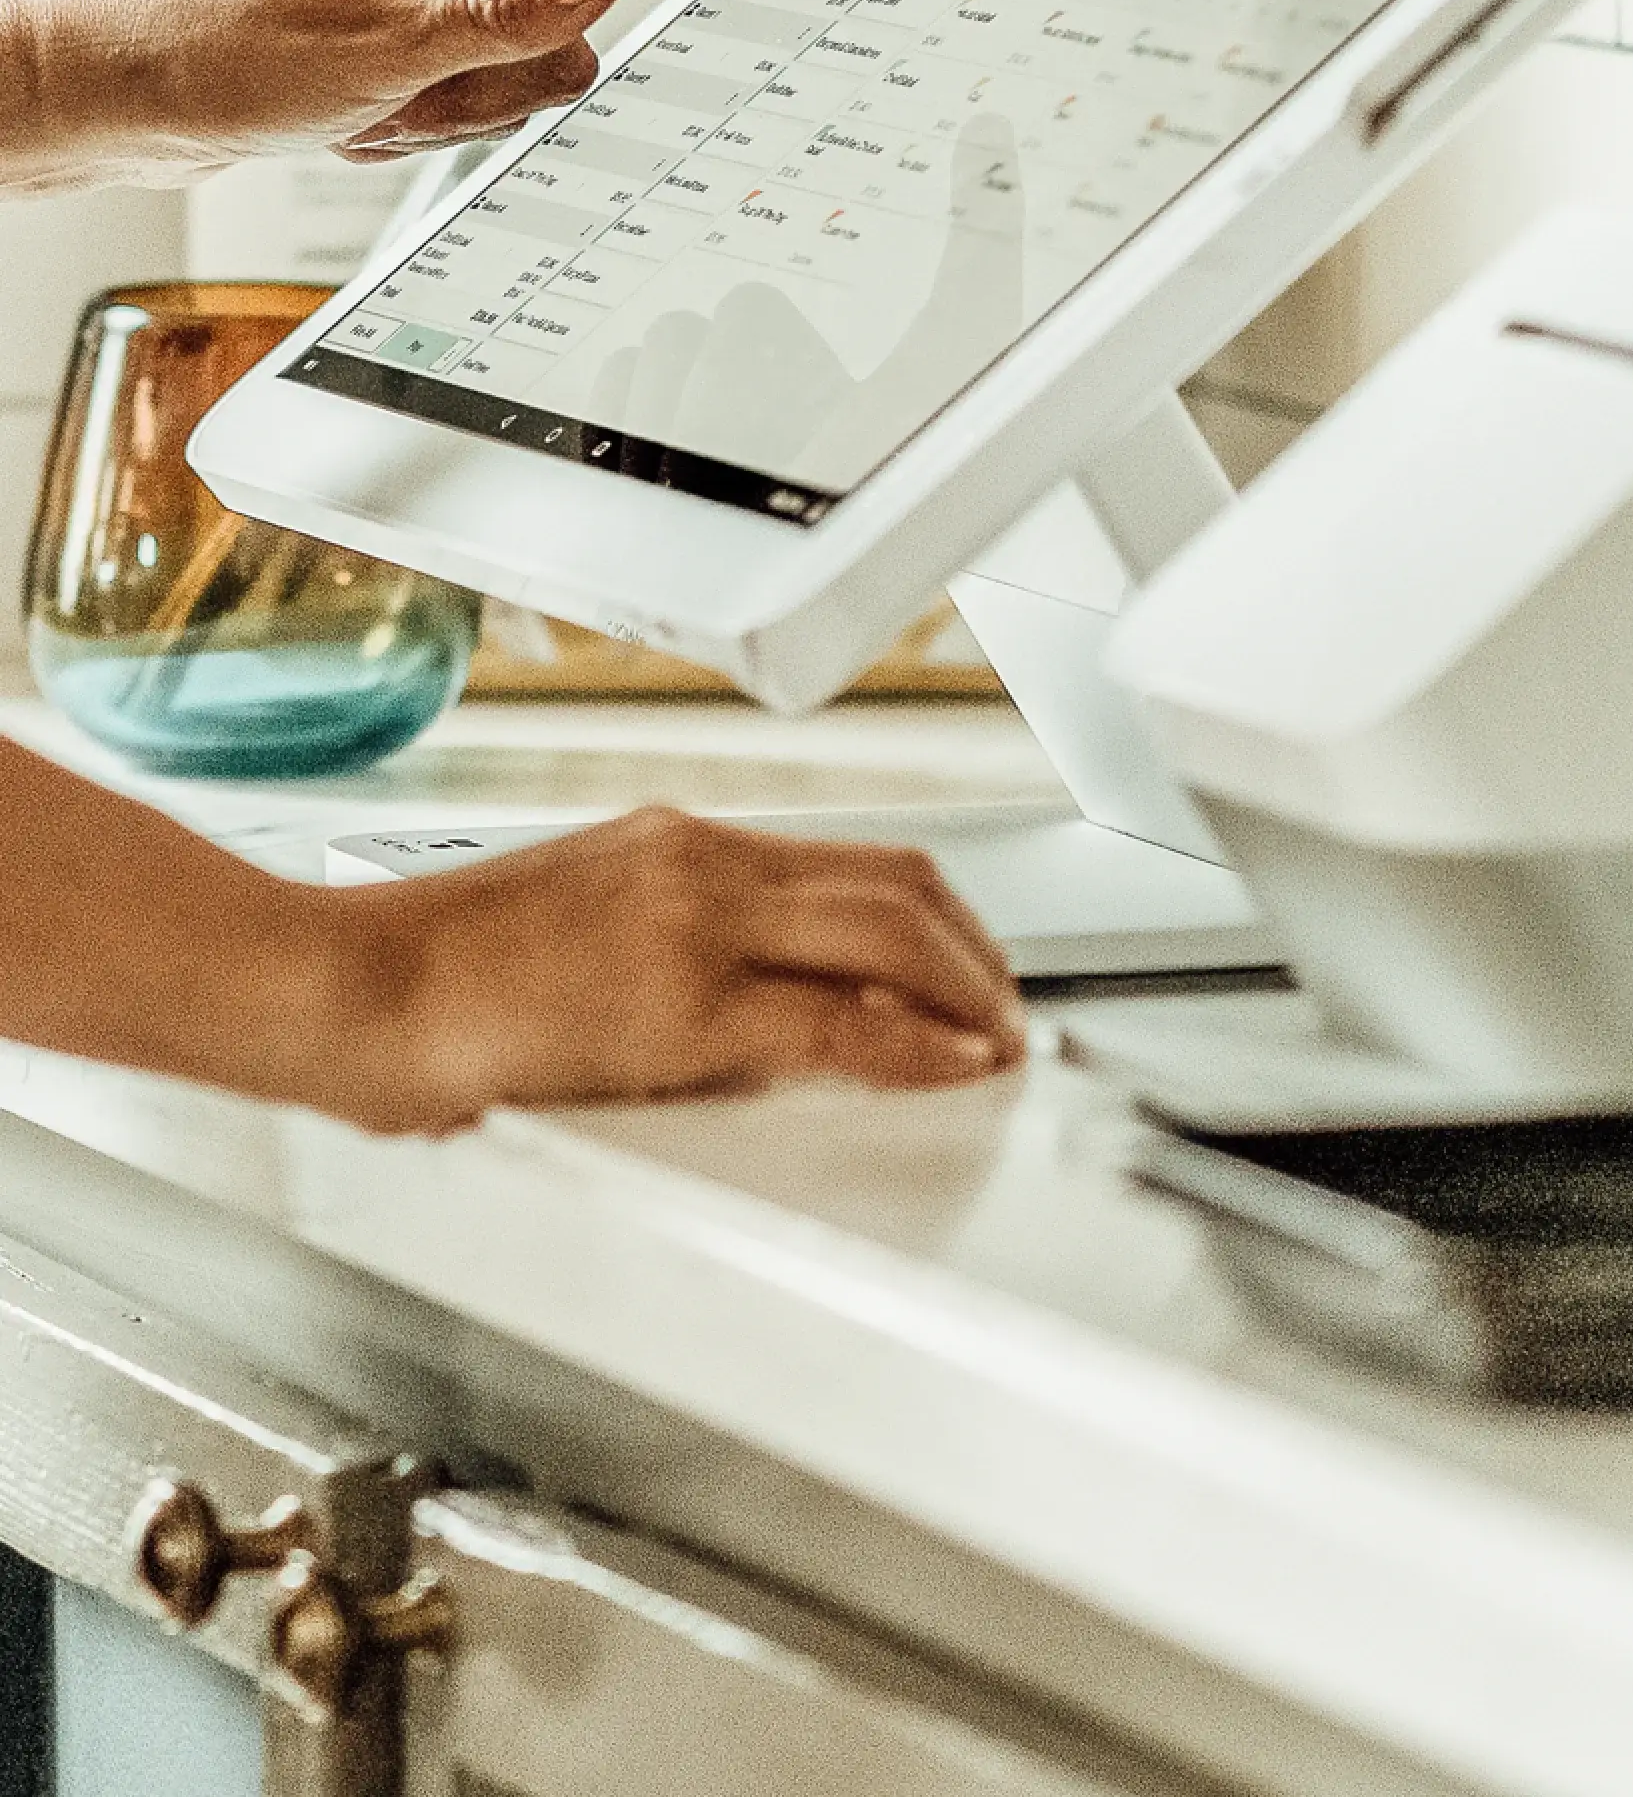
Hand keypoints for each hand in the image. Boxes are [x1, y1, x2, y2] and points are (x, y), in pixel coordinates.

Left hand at [0, 0, 831, 189]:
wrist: (119, 87)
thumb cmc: (218, 52)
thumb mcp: (380, 50)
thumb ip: (510, 14)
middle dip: (540, 60)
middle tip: (454, 98)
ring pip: (536, 53)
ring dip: (476, 102)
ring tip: (378, 109)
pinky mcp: (410, 28)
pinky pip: (481, 85)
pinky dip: (441, 118)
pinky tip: (363, 118)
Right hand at [0, 737, 1027, 1131]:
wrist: (348, 986)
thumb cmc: (436, 973)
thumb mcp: (579, 927)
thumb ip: (671, 950)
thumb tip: (747, 1010)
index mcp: (680, 843)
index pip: (855, 860)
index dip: (937, 916)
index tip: (970, 963)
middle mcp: (702, 863)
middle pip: (900, 884)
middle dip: (979, 952)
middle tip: (1007, 1010)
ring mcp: (695, 923)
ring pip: (891, 932)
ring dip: (967, 990)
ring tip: (995, 1043)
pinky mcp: (678, 1001)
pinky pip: (836, 1019)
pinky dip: (915, 1043)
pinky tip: (947, 1067)